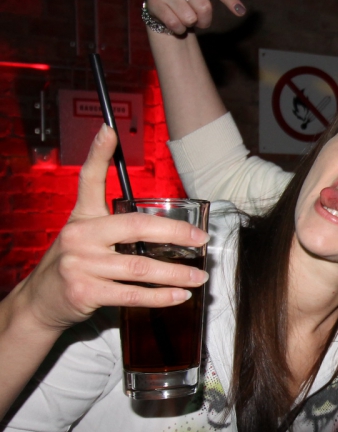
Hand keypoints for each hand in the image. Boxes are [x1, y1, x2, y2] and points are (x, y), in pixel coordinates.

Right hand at [18, 124, 209, 331]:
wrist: (40, 301)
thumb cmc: (73, 262)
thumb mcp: (83, 231)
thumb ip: (108, 215)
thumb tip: (149, 206)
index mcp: (82, 218)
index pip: (89, 179)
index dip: (98, 153)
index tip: (110, 131)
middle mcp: (79, 237)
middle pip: (137, 228)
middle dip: (176, 233)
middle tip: (202, 239)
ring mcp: (80, 266)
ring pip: (140, 268)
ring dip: (176, 274)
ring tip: (199, 276)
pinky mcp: (84, 292)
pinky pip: (131, 295)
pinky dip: (159, 296)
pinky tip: (178, 295)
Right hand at [145, 0, 248, 34]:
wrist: (165, 8)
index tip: (240, 11)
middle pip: (205, 7)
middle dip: (205, 20)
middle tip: (197, 18)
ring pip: (190, 18)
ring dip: (190, 24)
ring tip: (184, 18)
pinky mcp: (155, 2)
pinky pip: (176, 24)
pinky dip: (178, 29)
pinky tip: (174, 22)